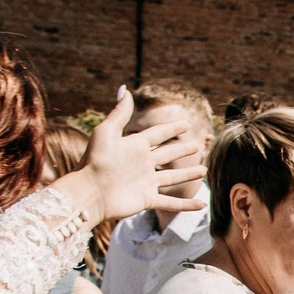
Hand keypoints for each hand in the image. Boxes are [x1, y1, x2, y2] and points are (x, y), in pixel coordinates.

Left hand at [67, 87, 208, 223]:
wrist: (89, 192)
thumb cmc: (95, 161)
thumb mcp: (107, 132)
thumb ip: (120, 113)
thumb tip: (125, 88)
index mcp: (135, 146)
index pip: (158, 134)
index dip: (172, 129)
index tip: (186, 124)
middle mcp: (143, 164)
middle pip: (168, 154)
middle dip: (183, 150)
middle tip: (198, 145)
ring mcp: (146, 182)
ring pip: (173, 177)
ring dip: (188, 174)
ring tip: (204, 170)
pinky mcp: (147, 199)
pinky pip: (170, 203)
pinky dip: (186, 205)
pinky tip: (201, 205)